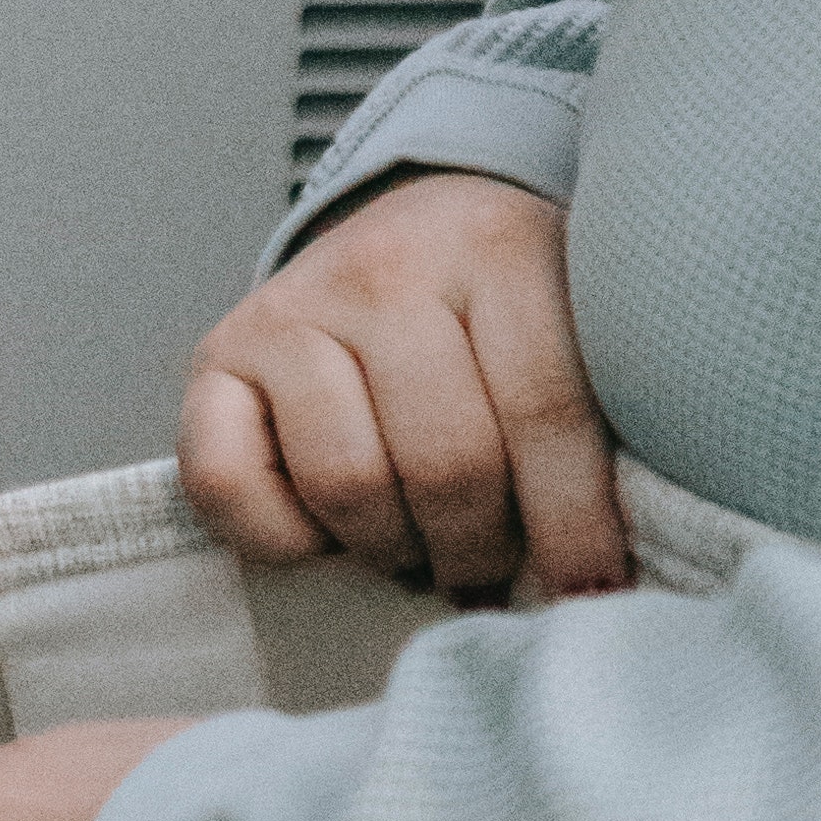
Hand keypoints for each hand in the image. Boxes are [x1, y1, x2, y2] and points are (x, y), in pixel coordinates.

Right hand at [178, 170, 627, 605]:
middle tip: (492, 572)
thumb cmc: (506, 311)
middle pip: (447, 462)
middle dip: (481, 550)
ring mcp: (294, 305)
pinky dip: (283, 539)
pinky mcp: (218, 352)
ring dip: (394, 550)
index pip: (545, 410)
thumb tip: (602, 577)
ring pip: (348, 482)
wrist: (413, 226)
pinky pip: (227, 482)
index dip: (574, 526)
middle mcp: (388, 266)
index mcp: (499, 248)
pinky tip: (330, 532)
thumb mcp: (578, 324)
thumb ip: (595, 419)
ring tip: (422, 549)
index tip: (593, 594)